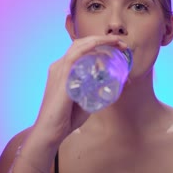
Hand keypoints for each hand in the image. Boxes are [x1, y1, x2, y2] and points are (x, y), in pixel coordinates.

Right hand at [16, 35, 127, 171]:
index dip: (100, 45)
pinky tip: (101, 48)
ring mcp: (59, 70)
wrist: (50, 132)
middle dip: (104, 40)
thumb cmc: (66, 119)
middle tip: (122, 45)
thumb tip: (115, 86)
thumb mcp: (85, 101)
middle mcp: (60, 66)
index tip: (118, 48)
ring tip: (117, 43)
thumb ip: (95, 92)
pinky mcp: (61, 77)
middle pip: (82, 44)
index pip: (82, 49)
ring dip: (100, 41)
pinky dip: (89, 49)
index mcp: (64, 70)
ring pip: (79, 46)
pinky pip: (74, 56)